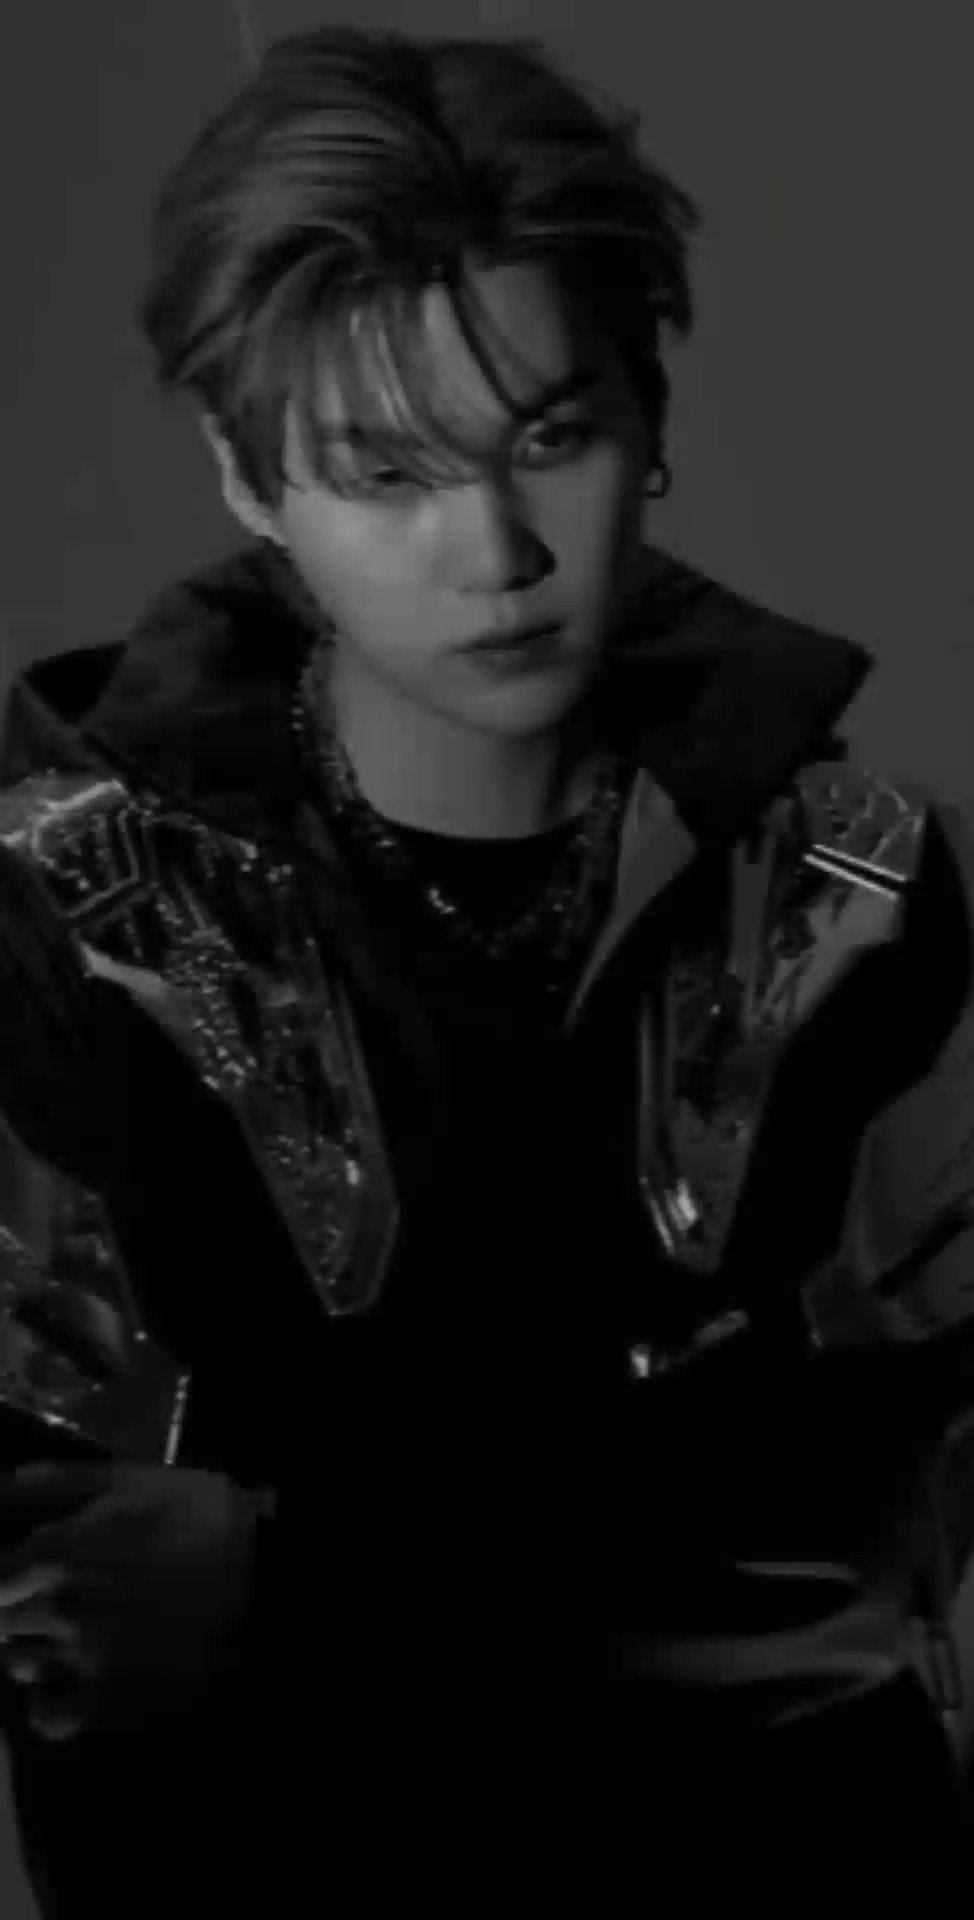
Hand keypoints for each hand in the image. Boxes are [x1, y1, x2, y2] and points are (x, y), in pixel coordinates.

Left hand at [0, 1462, 269, 1742]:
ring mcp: (82, 1660)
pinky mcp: (110, 1702)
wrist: (267, 1577)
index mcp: (59, 1551)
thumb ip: (62, 1481)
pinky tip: (67, 1682)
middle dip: (15, 1605)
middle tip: (48, 1598)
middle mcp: (58, 1609)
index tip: (22, 1568)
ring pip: (16, 1663)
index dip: (6, 1570)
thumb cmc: (203, 1518)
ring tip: (63, 1633)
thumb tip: (2, 1485)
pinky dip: (48, 1703)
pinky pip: (49, 1717)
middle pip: (0, 1618)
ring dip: (29, 1647)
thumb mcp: (137, 1479)